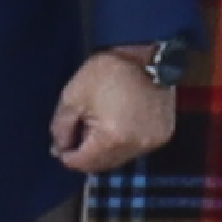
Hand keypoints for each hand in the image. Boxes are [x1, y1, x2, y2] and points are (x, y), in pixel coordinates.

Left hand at [48, 51, 177, 173]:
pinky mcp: (162, 136)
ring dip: (105, 151)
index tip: (62, 145)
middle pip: (102, 165)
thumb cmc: (107, 73)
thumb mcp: (72, 97)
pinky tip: (116, 125)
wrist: (144, 56)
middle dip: (86, 154)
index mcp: (112, 138)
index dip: (67, 155)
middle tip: (76, 135)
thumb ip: (61, 128)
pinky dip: (123, 143)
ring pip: (119, 159)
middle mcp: (135, 146)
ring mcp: (152, 143)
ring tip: (97, 127)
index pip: (83, 163)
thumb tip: (59, 150)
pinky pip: (136, 149)